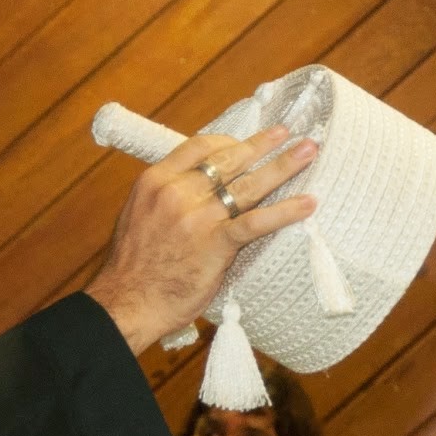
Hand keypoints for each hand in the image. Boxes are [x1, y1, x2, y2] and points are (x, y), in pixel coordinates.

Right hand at [85, 126, 317, 353]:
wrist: (127, 302)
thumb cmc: (133, 268)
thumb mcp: (139, 216)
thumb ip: (166, 199)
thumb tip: (194, 192)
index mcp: (156, 180)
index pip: (199, 146)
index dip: (228, 141)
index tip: (247, 142)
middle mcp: (177, 191)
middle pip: (229, 158)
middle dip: (263, 144)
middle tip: (289, 132)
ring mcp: (198, 216)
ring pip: (248, 183)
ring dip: (282, 165)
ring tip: (309, 151)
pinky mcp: (216, 242)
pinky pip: (257, 221)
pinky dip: (285, 211)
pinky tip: (308, 204)